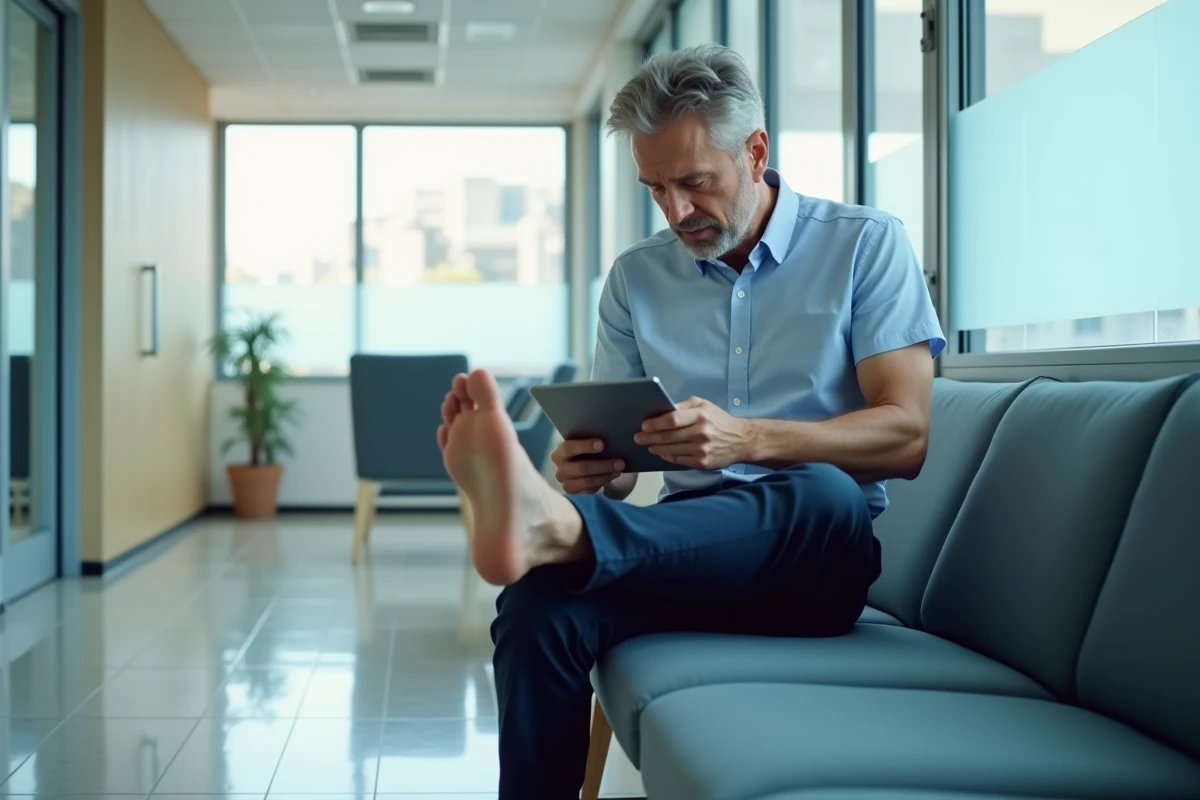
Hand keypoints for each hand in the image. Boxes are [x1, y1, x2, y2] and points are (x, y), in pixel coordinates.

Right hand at [550, 438, 625, 494]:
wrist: (586, 471)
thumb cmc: (586, 454)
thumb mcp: (586, 447)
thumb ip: (592, 443)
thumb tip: (612, 438)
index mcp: (559, 453)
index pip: (569, 448)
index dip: (585, 446)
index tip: (602, 444)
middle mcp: (561, 470)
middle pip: (581, 467)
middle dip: (602, 465)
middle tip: (620, 462)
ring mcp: (567, 484)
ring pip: (587, 481)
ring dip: (605, 475)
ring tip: (619, 470)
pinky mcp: (575, 496)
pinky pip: (590, 491)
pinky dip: (603, 483)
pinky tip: (612, 476)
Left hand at [634, 397, 748, 469]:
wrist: (741, 440)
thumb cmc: (718, 419)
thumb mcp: (704, 405)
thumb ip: (683, 406)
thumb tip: (661, 410)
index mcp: (700, 415)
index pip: (672, 419)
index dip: (655, 423)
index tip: (644, 425)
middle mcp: (701, 433)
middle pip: (668, 437)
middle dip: (649, 437)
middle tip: (637, 437)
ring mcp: (701, 450)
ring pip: (670, 450)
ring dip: (655, 448)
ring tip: (648, 445)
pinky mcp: (702, 463)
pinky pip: (678, 460)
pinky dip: (667, 456)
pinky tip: (662, 453)